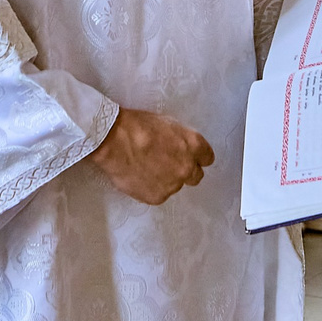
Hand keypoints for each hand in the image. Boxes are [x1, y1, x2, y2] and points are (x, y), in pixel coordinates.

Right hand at [89, 107, 214, 204]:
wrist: (114, 140)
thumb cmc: (137, 126)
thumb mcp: (168, 123)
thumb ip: (182, 140)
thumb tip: (182, 149)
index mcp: (193, 145)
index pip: (207, 158)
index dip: (197, 157)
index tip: (189, 157)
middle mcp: (187, 167)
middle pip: (196, 176)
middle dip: (185, 171)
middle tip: (168, 164)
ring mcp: (173, 185)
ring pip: (175, 186)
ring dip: (166, 179)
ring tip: (147, 168)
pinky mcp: (157, 197)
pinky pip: (159, 194)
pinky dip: (151, 188)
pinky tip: (139, 176)